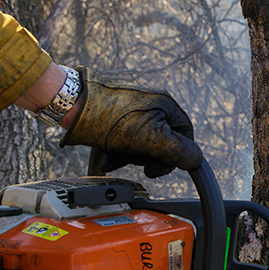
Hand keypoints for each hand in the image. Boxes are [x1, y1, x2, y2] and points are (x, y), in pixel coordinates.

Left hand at [60, 68, 202, 177]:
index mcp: (167, 104)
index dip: (176, 155)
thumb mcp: (151, 139)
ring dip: (132, 154)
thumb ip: (178, 151)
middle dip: (150, 155)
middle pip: (164, 138)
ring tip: (118, 157)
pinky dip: (120, 148)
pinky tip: (109, 157)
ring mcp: (134, 106)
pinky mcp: (117, 111)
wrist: (72, 103)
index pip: (185, 135)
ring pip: (144, 138)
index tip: (159, 167)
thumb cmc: (110, 119)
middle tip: (138, 164)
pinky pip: (127, 134)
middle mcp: (153, 102)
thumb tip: (196, 160)